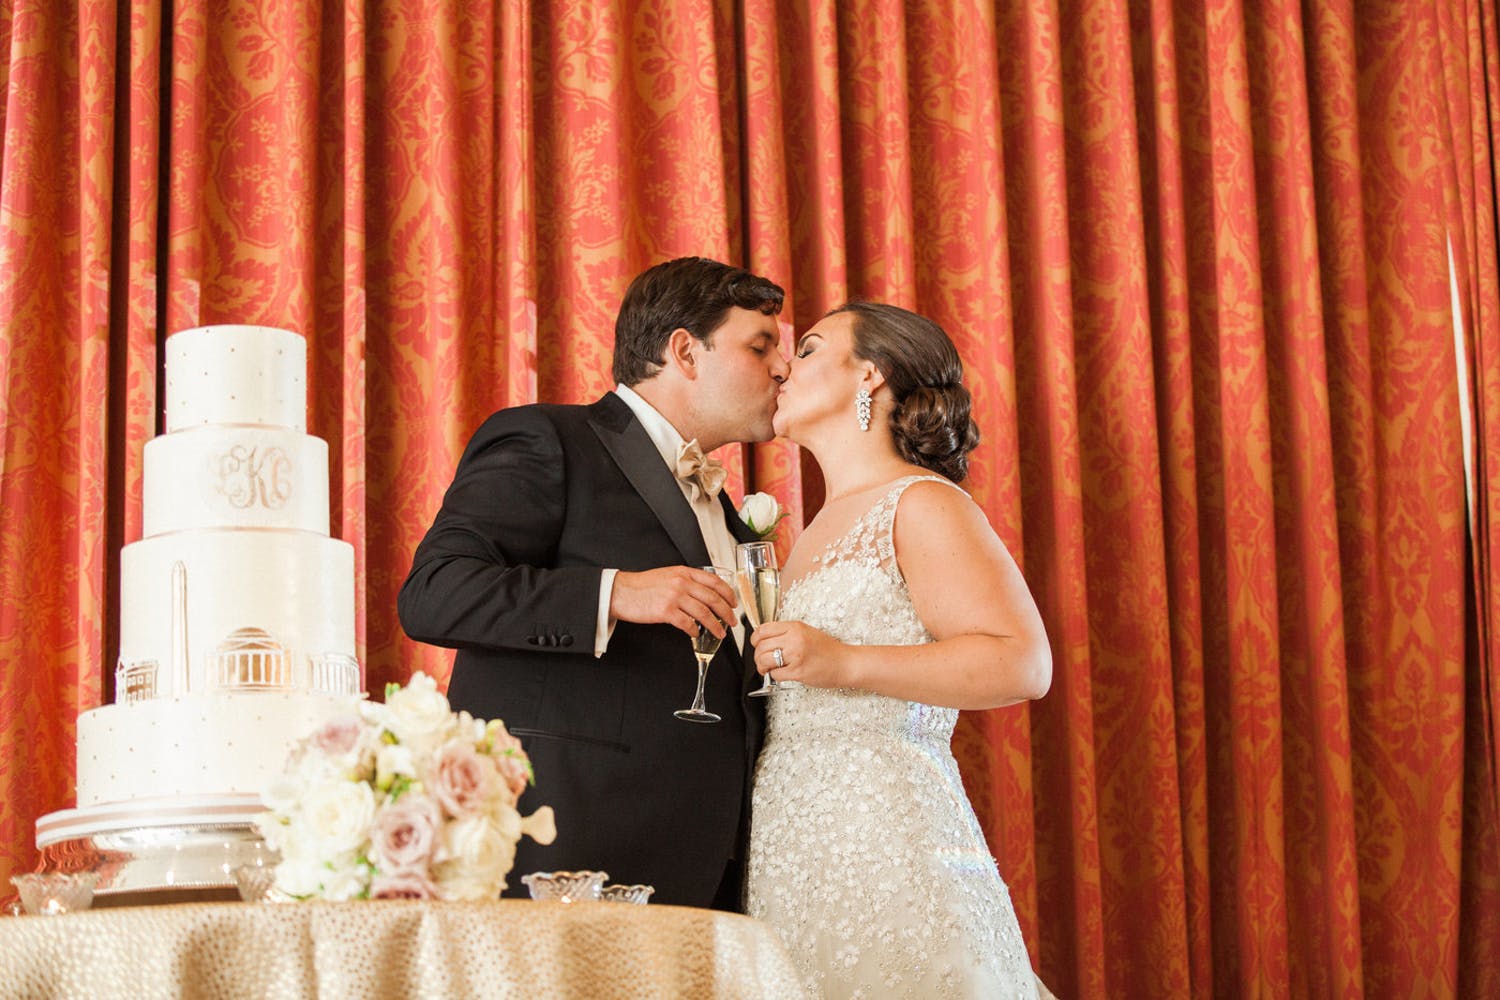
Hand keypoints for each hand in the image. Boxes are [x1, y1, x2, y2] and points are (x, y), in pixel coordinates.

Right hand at [610, 566, 738, 639]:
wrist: (621, 591)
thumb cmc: (643, 585)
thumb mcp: (668, 575)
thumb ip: (686, 581)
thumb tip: (704, 594)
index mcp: (684, 572)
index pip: (714, 581)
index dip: (728, 594)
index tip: (733, 603)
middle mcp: (681, 582)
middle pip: (713, 598)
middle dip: (726, 613)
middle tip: (732, 622)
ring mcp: (674, 596)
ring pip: (704, 613)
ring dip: (715, 625)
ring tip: (720, 633)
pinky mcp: (665, 611)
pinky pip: (687, 623)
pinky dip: (695, 630)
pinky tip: (696, 634)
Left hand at [750, 620, 846, 687]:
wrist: (845, 663)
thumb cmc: (828, 650)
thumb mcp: (806, 632)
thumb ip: (787, 633)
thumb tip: (765, 639)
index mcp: (795, 627)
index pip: (763, 629)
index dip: (755, 639)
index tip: (756, 645)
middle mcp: (794, 639)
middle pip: (761, 646)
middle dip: (757, 656)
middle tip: (762, 661)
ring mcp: (796, 655)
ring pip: (764, 660)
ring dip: (762, 667)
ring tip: (768, 669)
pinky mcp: (798, 672)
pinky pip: (775, 674)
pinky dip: (774, 676)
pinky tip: (783, 674)